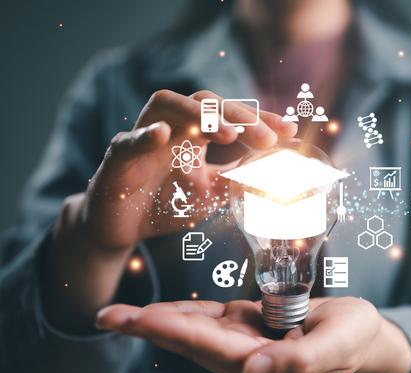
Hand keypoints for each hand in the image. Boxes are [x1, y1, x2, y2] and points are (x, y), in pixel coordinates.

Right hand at [44, 90, 296, 328]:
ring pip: (167, 104)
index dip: (260, 120)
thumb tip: (276, 172)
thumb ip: (238, 179)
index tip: (289, 131)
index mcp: (196, 134)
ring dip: (200, 116)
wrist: (124, 229)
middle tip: (267, 139)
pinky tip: (164, 135)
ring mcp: (144, 138)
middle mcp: (172, 127)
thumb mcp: (211, 192)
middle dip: (239, 117)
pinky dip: (145, 135)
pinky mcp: (119, 157)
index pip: (230, 115)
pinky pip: (128, 139)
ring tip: (230, 134)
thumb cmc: (167, 204)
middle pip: (206, 102)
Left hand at [96, 297, 410, 372]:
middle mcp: (245, 358)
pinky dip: (186, 312)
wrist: (359, 333)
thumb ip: (297, 362)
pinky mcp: (248, 327)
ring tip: (119, 314)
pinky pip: (211, 319)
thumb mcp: (336, 346)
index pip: (209, 348)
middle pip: (189, 342)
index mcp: (264, 366)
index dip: (172, 332)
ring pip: (193, 331)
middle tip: (106, 317)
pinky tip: (163, 308)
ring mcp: (245, 343)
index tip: (137, 320)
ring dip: (158, 321)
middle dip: (148, 328)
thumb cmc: (353, 338)